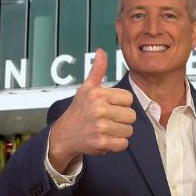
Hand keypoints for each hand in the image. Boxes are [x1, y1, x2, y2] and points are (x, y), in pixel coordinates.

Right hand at [47, 49, 135, 172]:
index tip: (110, 106)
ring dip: (120, 132)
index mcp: (98, 94)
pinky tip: (106, 138)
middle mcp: (99, 109)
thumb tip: (101, 51)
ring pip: (129, 130)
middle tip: (108, 119)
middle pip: (131, 116)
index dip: (121, 104)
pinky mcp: (101, 143)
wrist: (64, 134)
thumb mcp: (86, 88)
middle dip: (122, 119)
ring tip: (106, 129)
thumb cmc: (79, 109)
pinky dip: (117, 144)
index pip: (128, 98)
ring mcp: (100, 127)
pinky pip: (123, 144)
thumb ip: (97, 70)